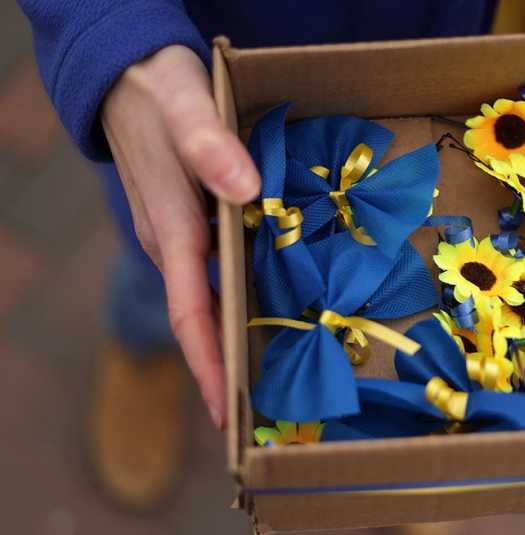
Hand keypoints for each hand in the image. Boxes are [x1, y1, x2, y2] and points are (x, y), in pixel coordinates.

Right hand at [101, 45, 260, 427]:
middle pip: (199, 321)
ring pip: (206, 302)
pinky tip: (268, 310)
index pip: (190, 315)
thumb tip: (243, 192)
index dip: (209, 364)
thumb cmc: (161, 91)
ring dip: (233, 341)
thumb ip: (211, 146)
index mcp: (173, 230)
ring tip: (270, 378)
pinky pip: (213, 277)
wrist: (131, 75)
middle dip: (225, 370)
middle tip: (263, 414)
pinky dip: (236, 302)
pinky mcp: (190, 224)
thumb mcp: (188, 108)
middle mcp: (172, 244)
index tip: (227, 412)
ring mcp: (179, 236)